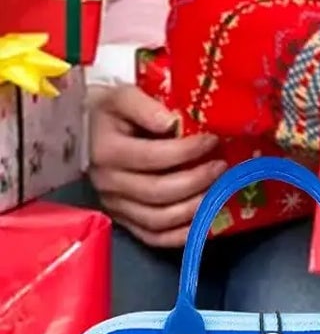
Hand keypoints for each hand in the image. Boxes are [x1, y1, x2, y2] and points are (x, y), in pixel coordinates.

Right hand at [87, 85, 224, 247]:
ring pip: (157, 219)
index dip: (187, 151)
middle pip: (158, 192)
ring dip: (194, 208)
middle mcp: (109, 183)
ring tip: (218, 191)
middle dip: (197, 180)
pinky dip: (179, 236)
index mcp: (108, 152)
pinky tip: (203, 223)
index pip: (154, 157)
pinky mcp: (123, 218)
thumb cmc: (109, 112)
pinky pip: (151, 237)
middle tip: (221, 166)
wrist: (85, 130)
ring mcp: (115, 205)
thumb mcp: (121, 96)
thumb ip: (144, 106)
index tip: (212, 140)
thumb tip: (170, 122)